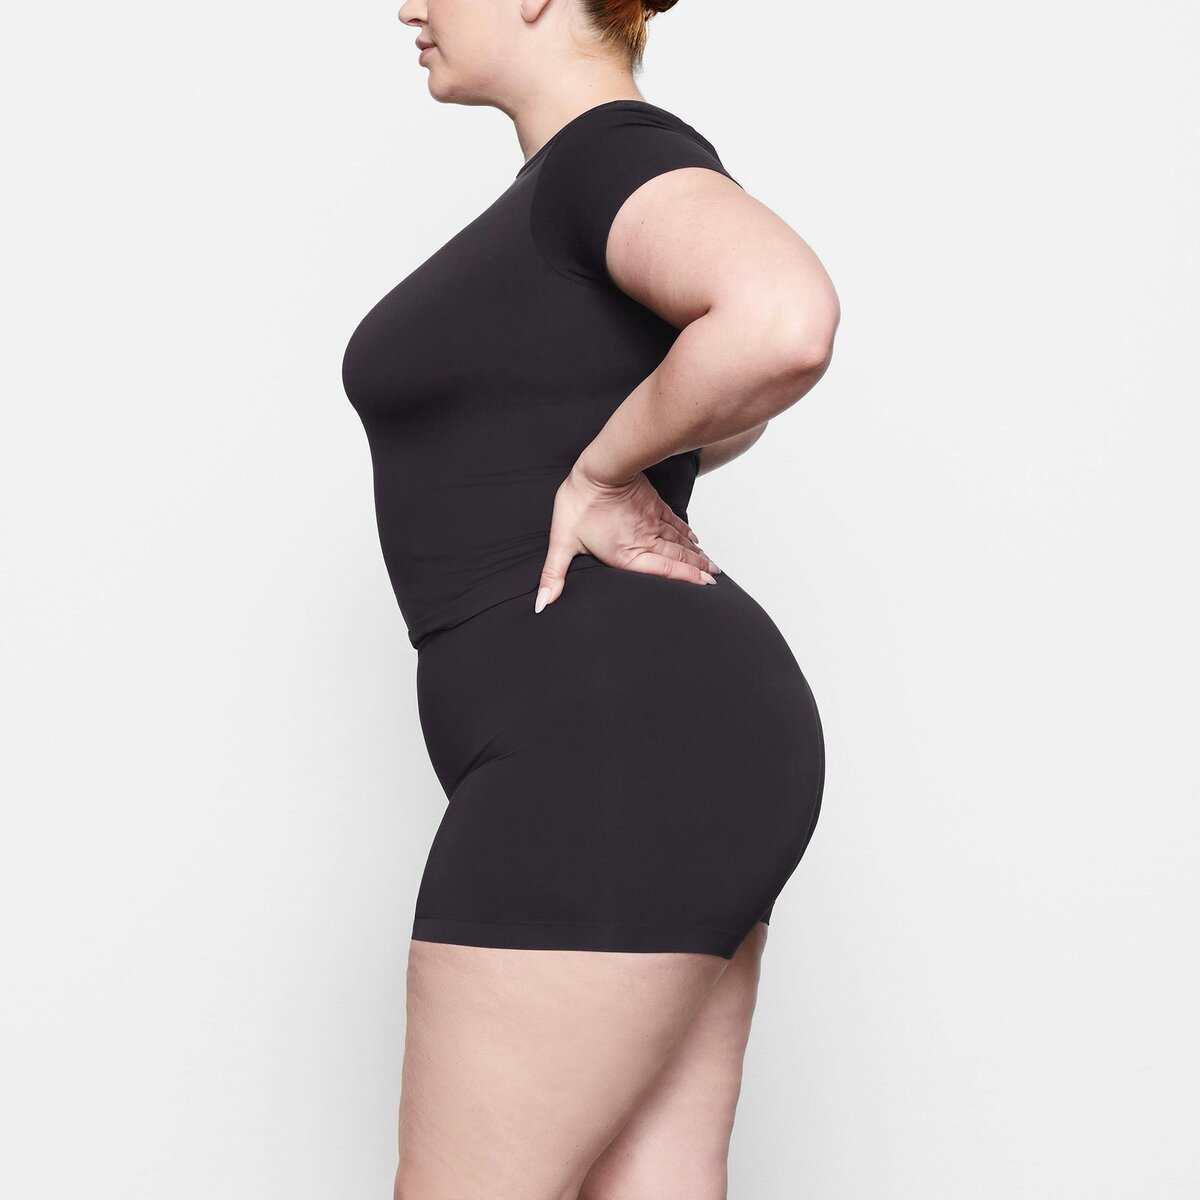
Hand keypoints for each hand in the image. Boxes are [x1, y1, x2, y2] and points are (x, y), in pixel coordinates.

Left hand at [534, 463, 719, 612]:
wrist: (599, 468)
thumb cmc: (579, 504)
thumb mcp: (562, 542)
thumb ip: (554, 575)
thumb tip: (543, 602)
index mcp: (627, 555)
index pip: (665, 571)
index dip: (687, 580)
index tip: (705, 587)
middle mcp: (646, 540)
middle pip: (678, 558)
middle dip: (698, 570)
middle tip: (715, 579)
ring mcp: (653, 522)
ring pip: (681, 542)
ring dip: (697, 555)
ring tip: (712, 566)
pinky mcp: (655, 506)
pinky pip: (676, 524)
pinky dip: (688, 534)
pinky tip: (696, 540)